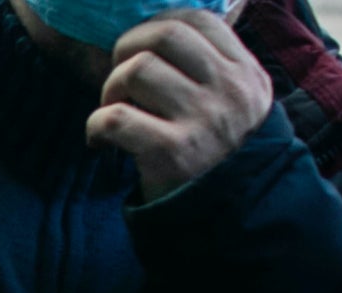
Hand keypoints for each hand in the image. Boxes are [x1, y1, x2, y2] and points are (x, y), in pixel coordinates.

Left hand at [86, 10, 272, 200]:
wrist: (230, 222)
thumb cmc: (220, 161)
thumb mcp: (239, 108)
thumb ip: (215, 70)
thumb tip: (162, 33)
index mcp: (245, 74)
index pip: (199, 20)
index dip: (158, 24)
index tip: (140, 48)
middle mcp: (229, 91)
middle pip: (164, 36)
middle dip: (128, 50)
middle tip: (119, 79)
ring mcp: (202, 121)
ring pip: (137, 70)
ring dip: (110, 89)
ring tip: (112, 112)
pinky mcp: (171, 153)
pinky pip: (115, 118)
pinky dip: (95, 125)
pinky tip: (100, 142)